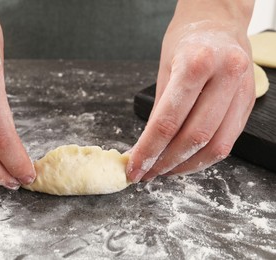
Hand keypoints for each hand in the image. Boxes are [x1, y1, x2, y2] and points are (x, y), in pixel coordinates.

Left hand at [127, 0, 255, 181]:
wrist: (218, 22)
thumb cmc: (187, 41)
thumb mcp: (165, 70)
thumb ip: (159, 112)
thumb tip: (145, 149)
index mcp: (197, 63)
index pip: (168, 121)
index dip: (148, 151)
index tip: (135, 168)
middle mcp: (225, 76)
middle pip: (194, 137)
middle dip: (165, 163)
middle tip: (147, 173)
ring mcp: (242, 91)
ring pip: (215, 146)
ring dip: (185, 166)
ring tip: (163, 171)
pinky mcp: (249, 104)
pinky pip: (227, 142)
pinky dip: (204, 157)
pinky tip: (185, 161)